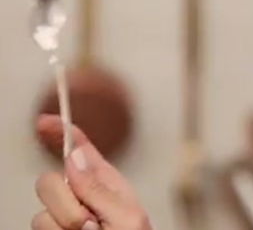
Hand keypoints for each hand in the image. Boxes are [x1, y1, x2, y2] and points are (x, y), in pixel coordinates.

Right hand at [31, 115, 152, 229]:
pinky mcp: (55, 229)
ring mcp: (67, 215)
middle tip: (91, 222)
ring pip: (43, 211)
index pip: (80, 150)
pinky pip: (38, 228)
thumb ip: (100, 189)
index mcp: (106, 184)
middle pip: (49, 180)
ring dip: (66, 223)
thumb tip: (74, 157)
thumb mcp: (127, 216)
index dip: (62, 133)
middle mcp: (82, 197)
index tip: (45, 121)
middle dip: (66, 202)